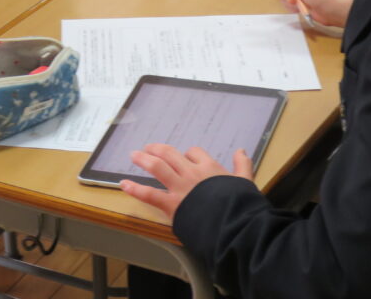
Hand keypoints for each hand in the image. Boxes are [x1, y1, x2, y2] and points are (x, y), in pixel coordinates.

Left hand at [119, 144, 253, 221]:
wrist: (233, 222)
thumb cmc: (239, 203)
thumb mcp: (246, 181)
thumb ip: (243, 165)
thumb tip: (241, 150)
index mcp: (208, 167)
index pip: (193, 152)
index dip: (187, 153)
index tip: (184, 157)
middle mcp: (191, 173)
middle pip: (170, 154)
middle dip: (157, 149)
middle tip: (148, 148)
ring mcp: (179, 188)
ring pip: (158, 167)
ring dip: (144, 159)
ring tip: (134, 155)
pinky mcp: (171, 204)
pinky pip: (149, 194)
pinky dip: (135, 189)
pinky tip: (124, 184)